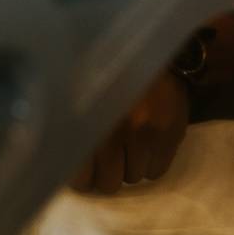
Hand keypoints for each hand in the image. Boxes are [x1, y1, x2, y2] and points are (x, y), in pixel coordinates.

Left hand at [71, 71, 188, 193]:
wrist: (151, 51)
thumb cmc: (109, 78)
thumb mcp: (82, 100)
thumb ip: (73, 134)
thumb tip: (62, 171)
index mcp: (89, 122)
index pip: (80, 177)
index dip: (82, 178)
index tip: (84, 169)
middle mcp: (117, 130)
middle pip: (109, 182)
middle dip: (107, 174)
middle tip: (108, 159)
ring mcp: (147, 134)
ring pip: (134, 177)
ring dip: (130, 166)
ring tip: (129, 144)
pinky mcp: (171, 135)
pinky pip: (157, 171)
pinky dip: (151, 164)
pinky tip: (148, 144)